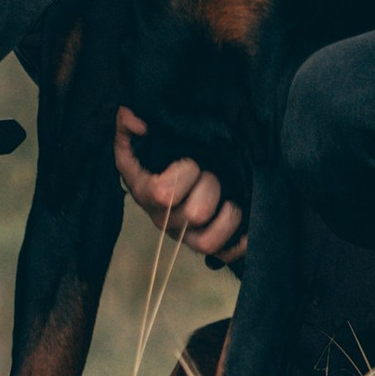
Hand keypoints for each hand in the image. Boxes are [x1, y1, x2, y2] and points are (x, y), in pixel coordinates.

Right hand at [114, 107, 247, 266]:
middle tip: (211, 173)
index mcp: (146, 195)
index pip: (164, 194)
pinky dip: (238, 246)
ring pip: (207, 243)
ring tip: (229, 200)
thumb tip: (134, 119)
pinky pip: (223, 255)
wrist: (163, 181)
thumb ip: (127, 126)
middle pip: (195, 214)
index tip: (190, 161)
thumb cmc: (155, 160)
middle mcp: (165, 221)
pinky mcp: (205, 246)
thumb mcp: (137, 142)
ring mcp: (185, 237)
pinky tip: (247, 232)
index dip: (184, 174)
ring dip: (227, 217)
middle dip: (210, 186)